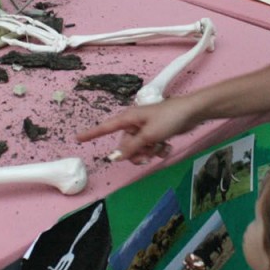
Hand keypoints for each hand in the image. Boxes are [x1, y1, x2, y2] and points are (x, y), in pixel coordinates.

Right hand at [77, 95, 200, 163]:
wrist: (192, 113)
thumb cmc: (168, 119)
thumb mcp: (149, 135)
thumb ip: (131, 147)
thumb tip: (114, 157)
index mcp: (128, 119)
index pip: (105, 127)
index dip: (92, 134)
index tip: (77, 138)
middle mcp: (134, 124)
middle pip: (125, 146)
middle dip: (136, 153)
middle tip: (148, 154)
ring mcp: (145, 129)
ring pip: (139, 149)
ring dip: (150, 152)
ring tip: (161, 147)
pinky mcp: (156, 133)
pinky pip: (150, 147)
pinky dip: (158, 150)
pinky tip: (167, 147)